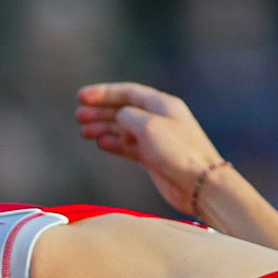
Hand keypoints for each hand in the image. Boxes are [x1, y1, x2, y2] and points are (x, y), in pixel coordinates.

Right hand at [75, 82, 224, 215]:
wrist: (199, 184)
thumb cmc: (178, 152)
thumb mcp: (148, 126)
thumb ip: (127, 116)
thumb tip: (118, 118)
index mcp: (161, 104)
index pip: (127, 92)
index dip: (103, 93)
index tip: (81, 97)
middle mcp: (158, 118)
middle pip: (123, 110)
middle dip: (100, 111)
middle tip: (78, 116)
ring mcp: (156, 139)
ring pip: (123, 129)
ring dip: (103, 128)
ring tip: (83, 131)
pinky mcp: (154, 158)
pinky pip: (129, 146)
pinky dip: (114, 143)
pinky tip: (100, 143)